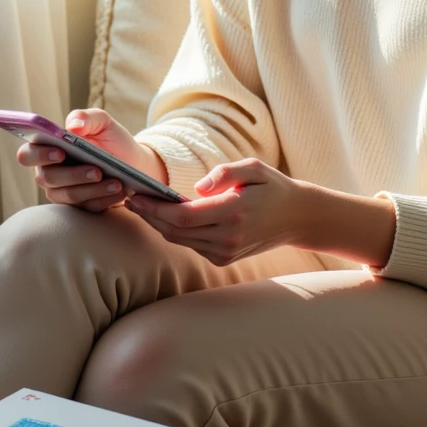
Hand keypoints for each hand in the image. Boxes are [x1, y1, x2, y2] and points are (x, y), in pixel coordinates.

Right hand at [16, 107, 166, 212]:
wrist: (133, 159)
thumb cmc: (111, 139)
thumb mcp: (102, 122)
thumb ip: (86, 118)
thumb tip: (73, 126)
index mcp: (47, 148)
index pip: (27, 154)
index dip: (39, 154)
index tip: (60, 152)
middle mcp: (49, 172)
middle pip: (48, 178)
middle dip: (73, 174)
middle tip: (97, 170)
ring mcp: (62, 192)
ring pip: (69, 195)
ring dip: (94, 189)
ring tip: (116, 182)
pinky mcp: (80, 206)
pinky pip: (87, 207)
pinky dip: (104, 199)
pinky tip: (119, 191)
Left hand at [124, 158, 306, 264]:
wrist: (297, 217)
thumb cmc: (273, 186)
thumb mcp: (254, 168)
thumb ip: (224, 173)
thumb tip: (197, 188)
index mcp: (233, 213)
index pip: (183, 216)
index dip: (155, 208)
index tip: (136, 195)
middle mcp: (228, 238)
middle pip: (175, 231)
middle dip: (149, 216)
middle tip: (130, 199)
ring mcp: (225, 252)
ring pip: (180, 241)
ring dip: (158, 225)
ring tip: (141, 206)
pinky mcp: (224, 258)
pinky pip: (191, 245)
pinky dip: (174, 232)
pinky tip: (163, 217)